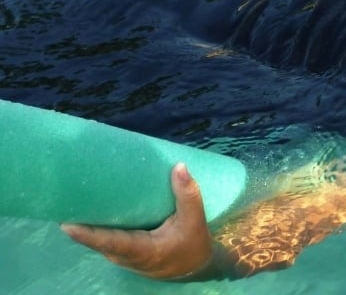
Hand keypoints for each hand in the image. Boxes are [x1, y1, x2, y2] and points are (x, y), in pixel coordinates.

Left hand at [62, 163, 215, 280]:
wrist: (195, 266)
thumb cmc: (193, 243)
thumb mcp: (195, 220)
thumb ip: (187, 194)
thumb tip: (179, 166)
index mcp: (143, 251)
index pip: (110, 243)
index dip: (88, 235)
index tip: (67, 224)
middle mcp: (126, 257)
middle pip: (97, 242)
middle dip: (79, 225)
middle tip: (65, 201)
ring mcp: (122, 257)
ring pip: (98, 242)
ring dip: (85, 226)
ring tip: (72, 202)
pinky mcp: (123, 253)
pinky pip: (104, 240)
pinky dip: (95, 228)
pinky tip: (90, 211)